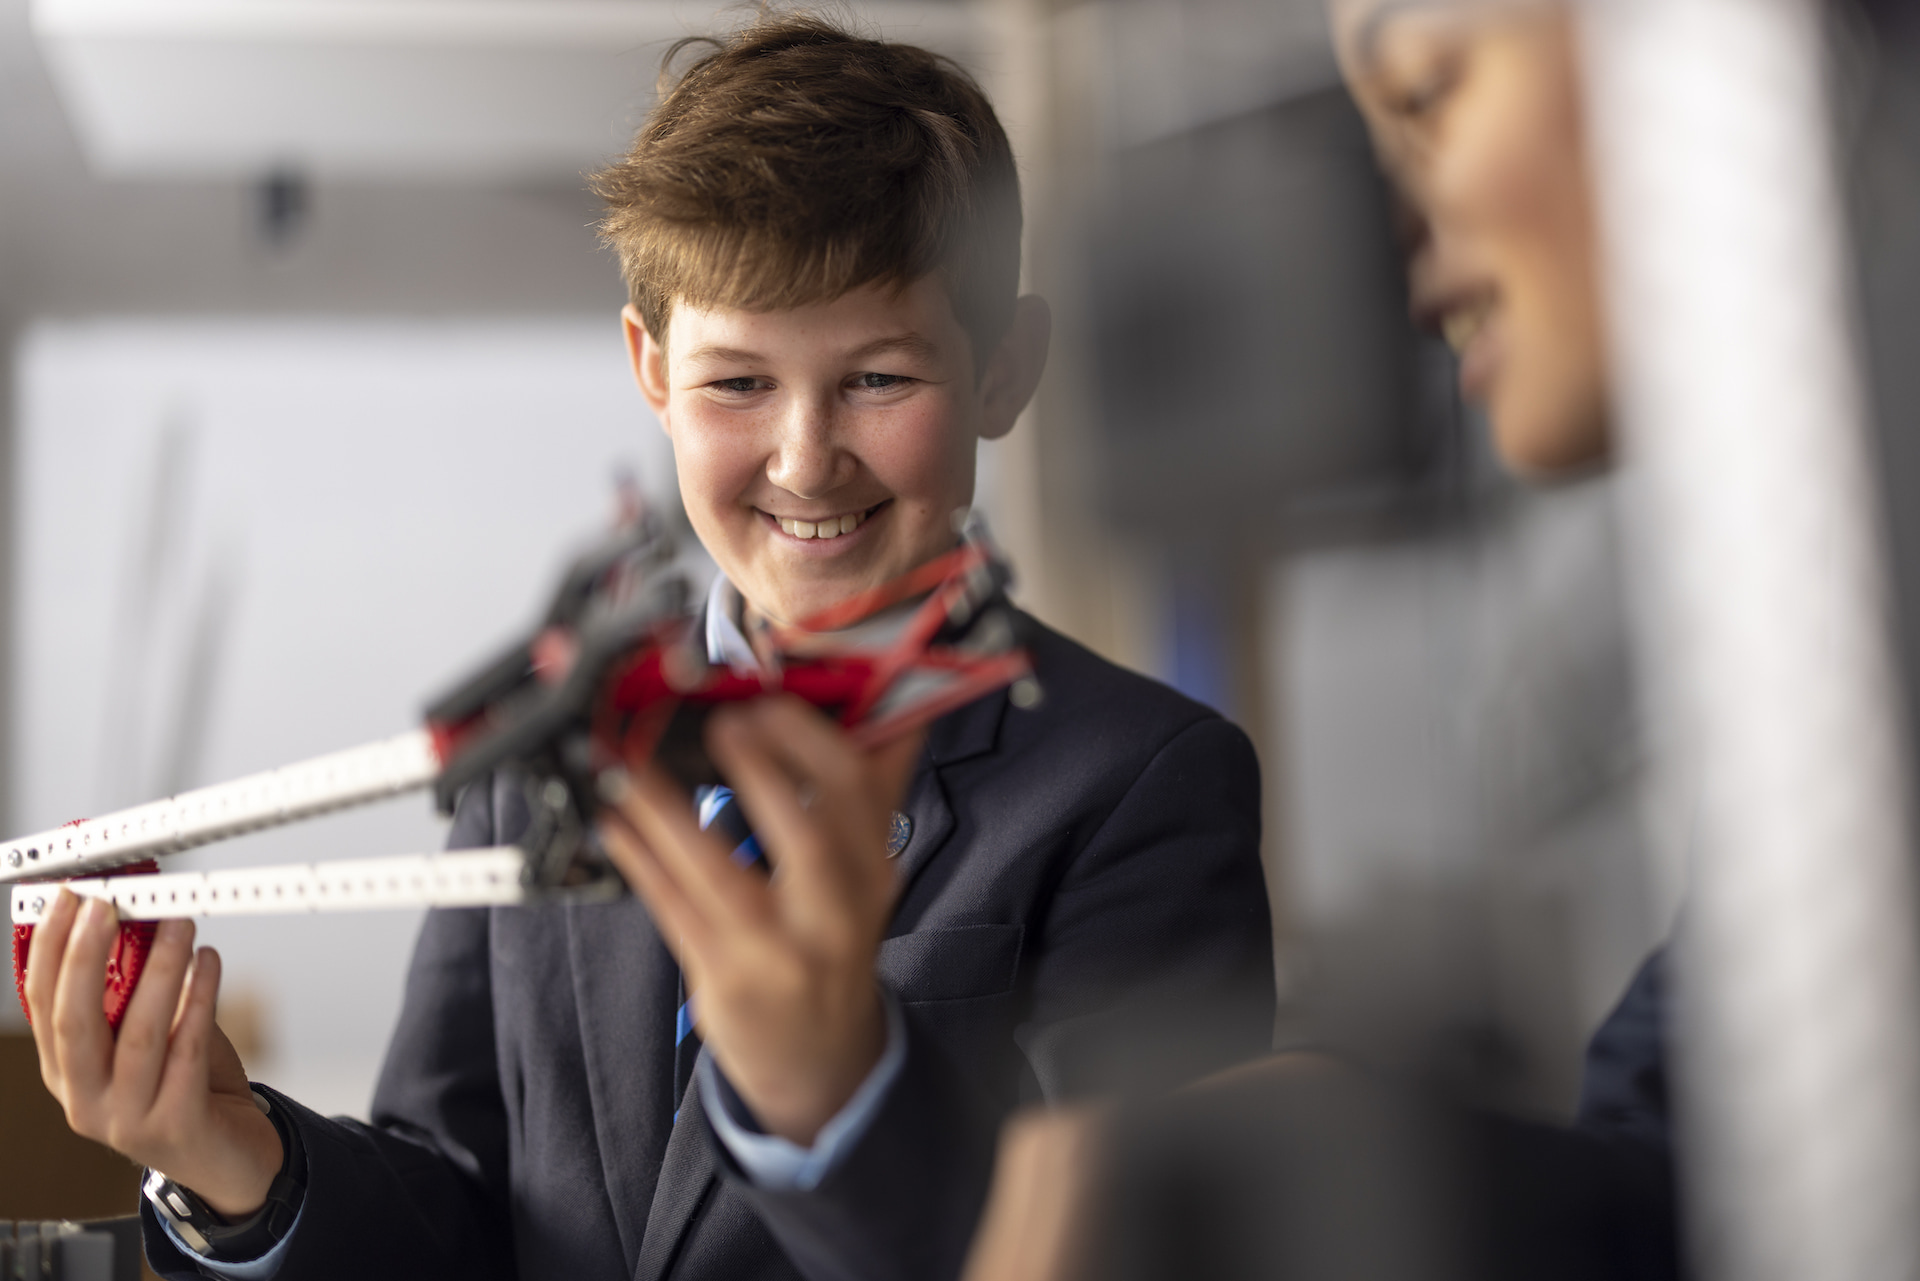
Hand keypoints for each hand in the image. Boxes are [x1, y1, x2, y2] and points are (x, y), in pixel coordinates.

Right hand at [25, 892, 283, 1218]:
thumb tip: (142, 921)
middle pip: (73, 1020)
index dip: (51, 950)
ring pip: (136, 1032)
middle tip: (108, 905)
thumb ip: (137, 994)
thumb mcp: (149, 1038)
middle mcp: (85, 1099)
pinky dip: (199, 998)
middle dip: (86, 955)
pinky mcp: (175, 1123)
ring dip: (158, 969)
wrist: (230, 1157)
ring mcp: (126, 1118)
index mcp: (66, 1074)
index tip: (69, 900)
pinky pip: (187, 1048)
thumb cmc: (188, 1088)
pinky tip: (210, 963)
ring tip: (179, 924)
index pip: (42, 1006)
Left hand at [599, 696, 923, 1144]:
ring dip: (666, 810)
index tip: (765, 700)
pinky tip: (613, 824)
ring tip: (626, 765)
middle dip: (758, 768)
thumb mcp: (867, 866)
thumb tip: (896, 700)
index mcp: (872, 866)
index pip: (855, 789)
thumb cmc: (834, 939)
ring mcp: (778, 949)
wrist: (822, 1056)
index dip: (807, 736)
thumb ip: (874, 785)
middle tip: (715, 723)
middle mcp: (834, 909)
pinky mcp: (726, 978)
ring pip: (720, 871)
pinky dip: (642, 861)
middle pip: (805, 831)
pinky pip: (675, 910)